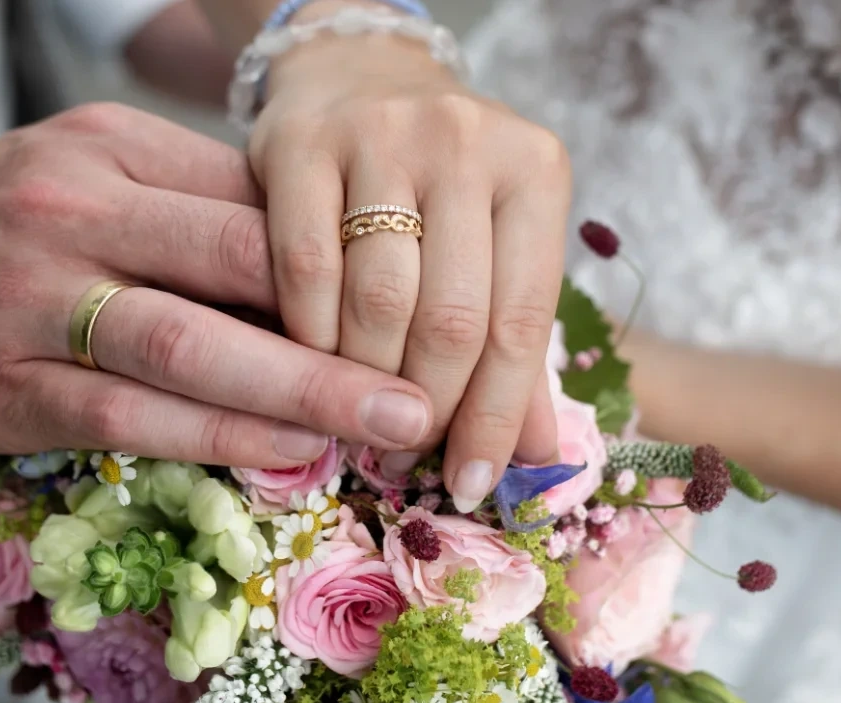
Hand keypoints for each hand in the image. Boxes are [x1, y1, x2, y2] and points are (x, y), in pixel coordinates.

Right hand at [0, 104, 431, 465]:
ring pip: (188, 347)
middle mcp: (74, 215)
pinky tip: (289, 453)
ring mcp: (36, 303)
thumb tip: (321, 266)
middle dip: (345, 331)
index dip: (343, 263)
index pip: (254, 203)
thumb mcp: (92, 180)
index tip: (413, 315)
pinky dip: (218, 437)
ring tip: (385, 424)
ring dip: (299, 391)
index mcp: (110, 153)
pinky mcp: (9, 387)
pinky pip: (132, 416)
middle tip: (429, 383)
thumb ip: (195, 211)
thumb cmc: (5, 230)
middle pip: (236, 266)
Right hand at [249, 5, 570, 509]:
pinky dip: (309, 335)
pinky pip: (302, 268)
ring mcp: (381, 136)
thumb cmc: (438, 183)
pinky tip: (312, 364)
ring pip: (378, 300)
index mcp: (535, 174)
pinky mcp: (300, 143)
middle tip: (399, 455)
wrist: (358, 77)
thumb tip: (540, 459)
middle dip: (425, 410)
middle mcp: (467, 144)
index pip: (518, 324)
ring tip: (357, 421)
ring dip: (364, 383)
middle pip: (451, 319)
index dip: (492, 420)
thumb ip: (515, 351)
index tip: (468, 486)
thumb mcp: (494, 250)